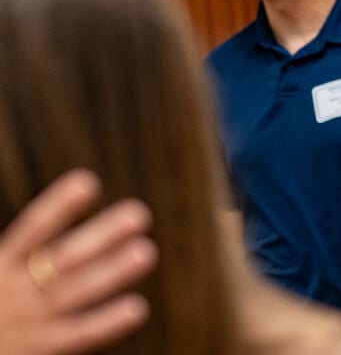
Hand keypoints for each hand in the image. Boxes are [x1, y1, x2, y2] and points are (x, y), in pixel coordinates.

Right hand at [0, 169, 156, 354]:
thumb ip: (21, 252)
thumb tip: (32, 207)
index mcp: (1, 265)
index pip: (32, 230)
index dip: (58, 207)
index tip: (87, 182)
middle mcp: (15, 289)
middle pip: (63, 258)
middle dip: (100, 236)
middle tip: (139, 214)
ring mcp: (29, 320)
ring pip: (75, 292)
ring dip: (111, 273)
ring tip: (146, 252)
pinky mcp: (38, 349)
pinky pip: (77, 335)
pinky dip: (105, 323)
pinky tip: (137, 309)